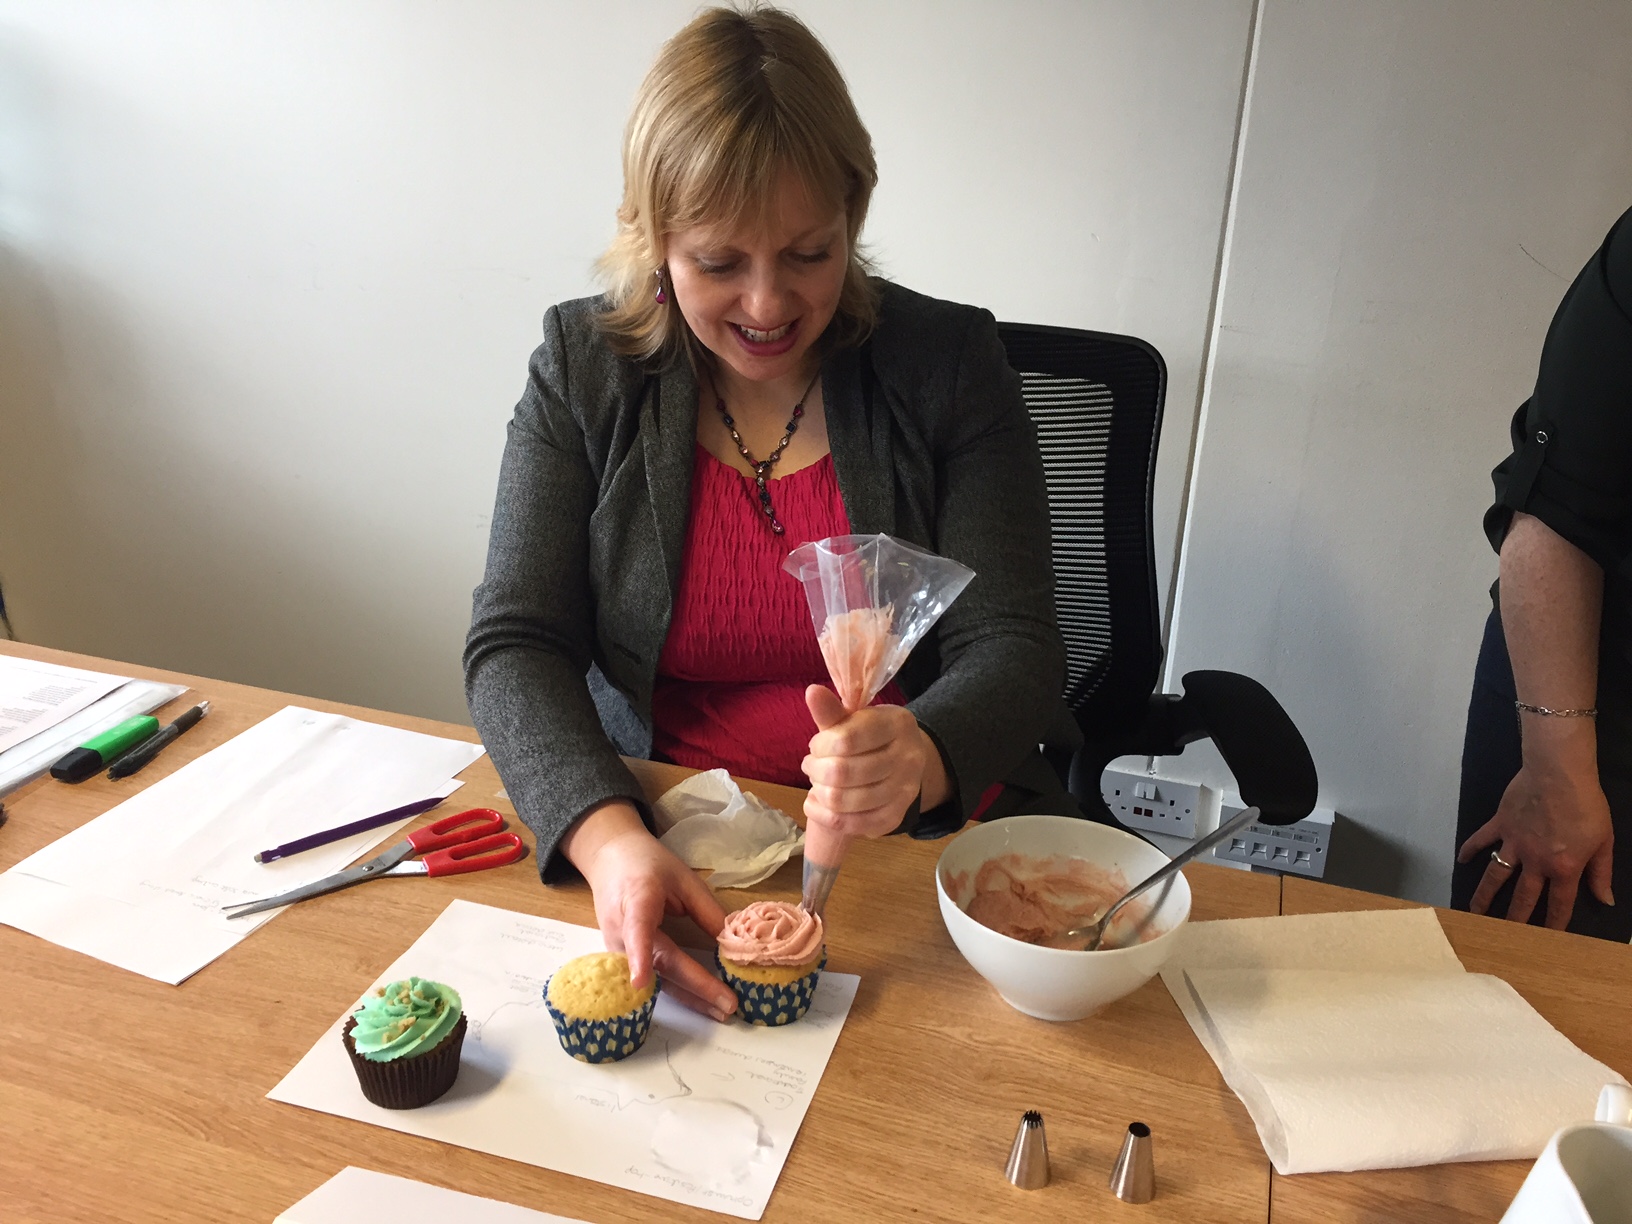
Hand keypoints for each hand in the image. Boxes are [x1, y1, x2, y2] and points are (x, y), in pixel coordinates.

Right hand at [562, 801, 737, 1020]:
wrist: (610, 861)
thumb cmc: (648, 865)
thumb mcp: (683, 878)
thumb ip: (706, 909)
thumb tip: (731, 942)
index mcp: (635, 901)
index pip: (637, 931)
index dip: (640, 955)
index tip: (640, 981)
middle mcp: (621, 931)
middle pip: (658, 964)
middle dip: (694, 987)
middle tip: (728, 1005)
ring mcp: (618, 950)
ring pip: (656, 980)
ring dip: (690, 997)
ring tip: (722, 1011)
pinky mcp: (622, 961)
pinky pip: (653, 980)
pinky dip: (680, 992)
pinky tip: (702, 1003)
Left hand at [800, 685, 938, 840]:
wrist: (903, 761)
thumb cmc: (870, 736)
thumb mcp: (854, 718)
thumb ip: (832, 710)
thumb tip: (812, 692)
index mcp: (898, 724)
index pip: (847, 739)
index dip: (821, 745)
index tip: (816, 745)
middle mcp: (908, 758)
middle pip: (843, 773)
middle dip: (815, 770)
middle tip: (810, 765)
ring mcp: (905, 791)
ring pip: (844, 801)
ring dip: (819, 792)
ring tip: (816, 783)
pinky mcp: (895, 817)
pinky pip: (851, 825)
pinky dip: (824, 816)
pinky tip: (817, 804)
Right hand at [1456, 752, 1615, 928]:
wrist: (1559, 774)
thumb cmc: (1587, 806)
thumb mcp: (1604, 841)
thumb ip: (1601, 872)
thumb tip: (1604, 899)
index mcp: (1563, 868)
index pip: (1559, 904)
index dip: (1555, 923)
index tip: (1547, 939)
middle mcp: (1535, 862)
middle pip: (1523, 897)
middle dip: (1514, 919)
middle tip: (1503, 935)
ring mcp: (1514, 843)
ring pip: (1497, 876)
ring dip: (1484, 895)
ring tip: (1474, 911)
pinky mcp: (1500, 824)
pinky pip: (1482, 840)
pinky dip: (1471, 849)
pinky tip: (1461, 860)